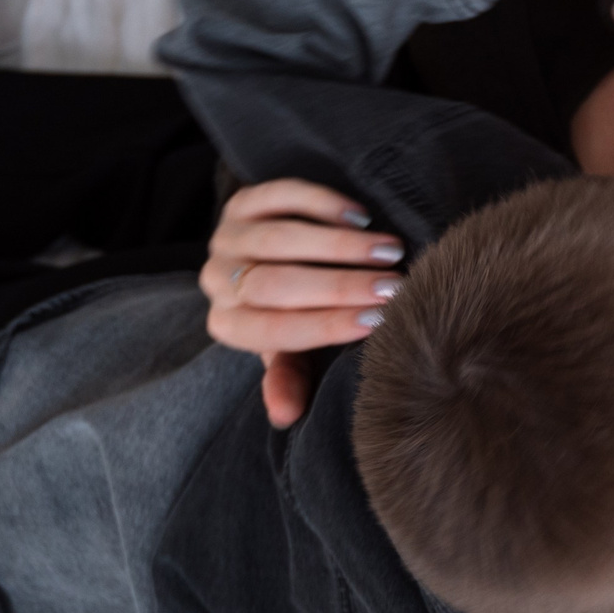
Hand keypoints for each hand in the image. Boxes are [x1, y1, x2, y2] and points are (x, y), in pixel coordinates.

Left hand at [201, 179, 403, 428]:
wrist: (268, 257)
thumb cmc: (292, 310)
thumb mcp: (292, 345)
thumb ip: (290, 374)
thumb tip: (286, 415)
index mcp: (230, 326)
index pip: (275, 330)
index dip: (327, 324)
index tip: (379, 319)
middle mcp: (219, 282)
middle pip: (276, 284)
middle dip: (340, 285)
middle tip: (394, 284)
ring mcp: (226, 238)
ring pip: (280, 239)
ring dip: (340, 245)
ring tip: (390, 249)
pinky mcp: (240, 203)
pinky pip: (280, 197)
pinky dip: (321, 203)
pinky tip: (360, 216)